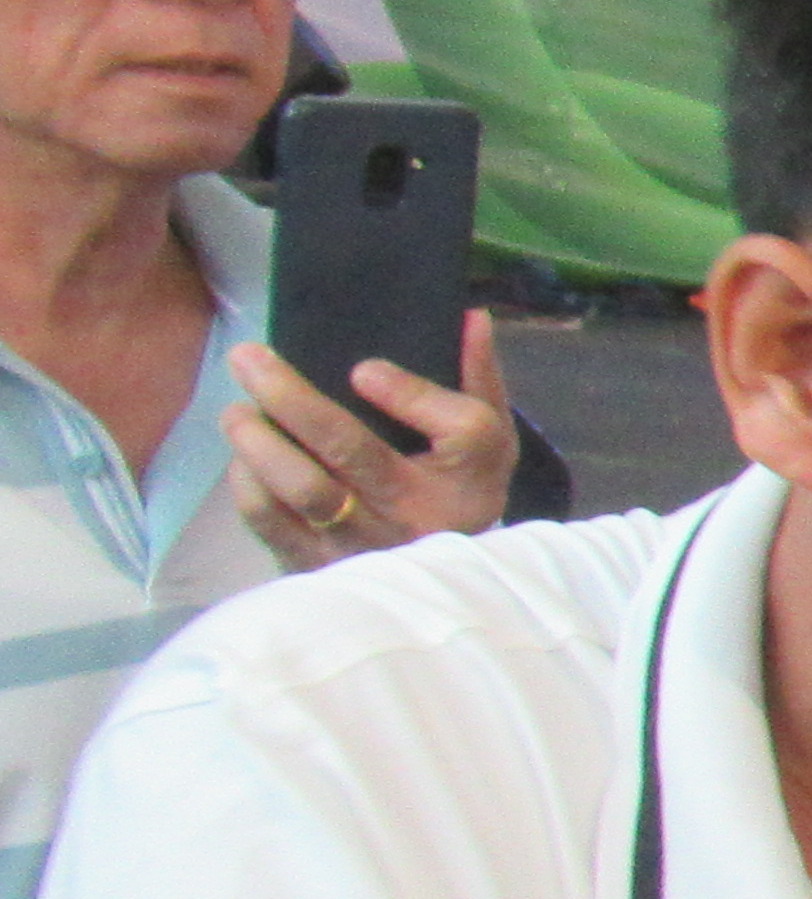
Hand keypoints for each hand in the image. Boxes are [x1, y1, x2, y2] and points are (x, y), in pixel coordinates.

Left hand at [223, 315, 514, 565]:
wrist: (436, 582)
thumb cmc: (456, 494)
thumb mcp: (486, 439)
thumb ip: (478, 377)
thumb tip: (469, 315)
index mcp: (461, 482)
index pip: (452, 431)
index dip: (406, 395)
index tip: (362, 370)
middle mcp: (410, 516)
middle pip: (348, 452)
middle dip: (291, 398)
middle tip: (248, 357)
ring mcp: (359, 547)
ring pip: (300, 490)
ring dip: (257, 442)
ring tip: (237, 411)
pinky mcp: (317, 566)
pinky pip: (270, 523)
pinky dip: (249, 484)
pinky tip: (245, 458)